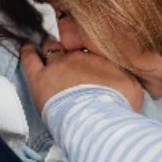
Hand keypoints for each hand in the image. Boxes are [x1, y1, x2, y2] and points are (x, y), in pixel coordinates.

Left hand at [20, 40, 143, 113]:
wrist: (98, 120)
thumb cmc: (118, 107)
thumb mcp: (133, 88)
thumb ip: (126, 77)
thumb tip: (126, 78)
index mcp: (100, 57)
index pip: (91, 44)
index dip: (87, 44)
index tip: (86, 46)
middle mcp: (79, 56)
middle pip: (71, 42)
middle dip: (69, 42)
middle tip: (67, 45)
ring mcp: (58, 65)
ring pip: (50, 46)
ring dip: (49, 44)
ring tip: (46, 42)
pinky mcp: (40, 78)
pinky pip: (30, 58)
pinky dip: (28, 50)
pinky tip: (27, 46)